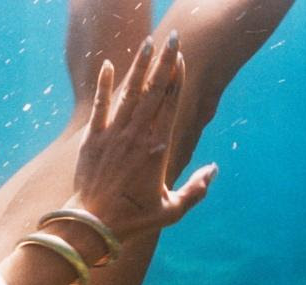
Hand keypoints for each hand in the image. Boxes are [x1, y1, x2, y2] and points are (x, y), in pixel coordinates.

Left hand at [72, 31, 216, 241]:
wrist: (92, 224)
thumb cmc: (133, 220)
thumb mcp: (171, 210)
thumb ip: (196, 189)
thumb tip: (214, 170)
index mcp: (158, 147)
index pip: (170, 104)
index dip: (177, 78)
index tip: (181, 59)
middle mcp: (137, 135)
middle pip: (154, 91)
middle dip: (164, 62)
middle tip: (173, 38)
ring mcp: (113, 135)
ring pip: (129, 93)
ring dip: (139, 66)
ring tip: (148, 43)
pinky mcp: (92, 140)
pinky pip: (99, 106)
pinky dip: (104, 85)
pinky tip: (108, 65)